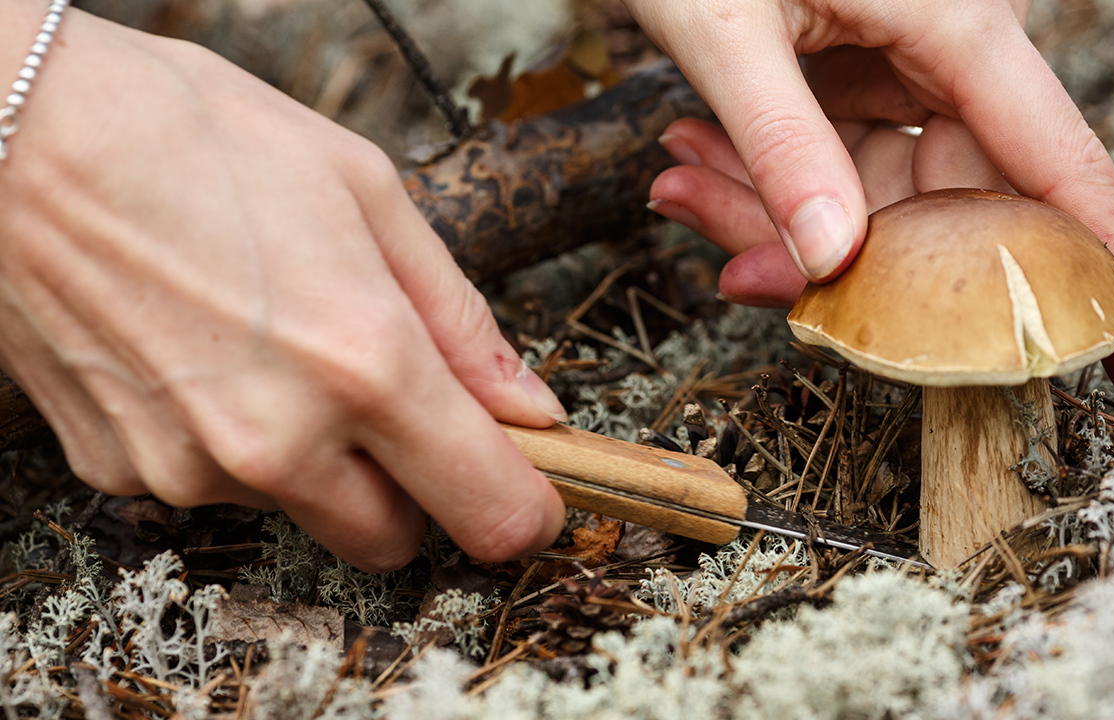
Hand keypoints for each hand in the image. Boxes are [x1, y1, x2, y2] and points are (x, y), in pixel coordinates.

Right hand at [0, 2, 566, 570]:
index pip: (487, 508)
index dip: (524, 506)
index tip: (530, 487)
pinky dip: (231, 441)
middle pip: (394, 538)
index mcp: (364, 364)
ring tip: (272, 339)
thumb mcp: (367, 193)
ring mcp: (190, 467)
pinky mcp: (119, 471)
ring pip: (302, 508)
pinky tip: (201, 350)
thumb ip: (461, 321)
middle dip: (413, 486)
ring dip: (316, 456)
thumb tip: (529, 407)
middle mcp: (279, 440)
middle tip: (394, 400)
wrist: (14, 129)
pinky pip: (215, 485)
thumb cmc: (197, 136)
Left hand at [626, 0, 1113, 399]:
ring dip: (776, 215)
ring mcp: (910, 63)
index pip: (1060, 169)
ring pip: (877, 193)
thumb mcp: (726, 29)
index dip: (1101, 276)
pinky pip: (840, 159)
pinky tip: (696, 161)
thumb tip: (830, 261)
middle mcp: (954, 48)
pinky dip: (770, 180)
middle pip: (941, 204)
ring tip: (683, 184)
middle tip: (737, 273)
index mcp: (961, 23)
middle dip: (836, 261)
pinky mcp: (866, 70)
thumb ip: (779, 143)